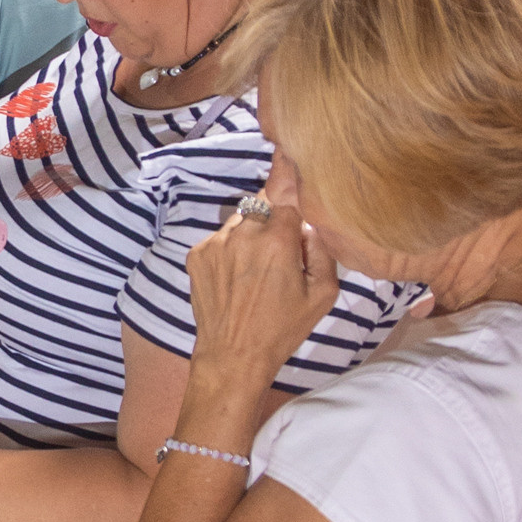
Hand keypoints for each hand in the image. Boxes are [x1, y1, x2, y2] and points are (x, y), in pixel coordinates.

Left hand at [184, 193, 339, 387]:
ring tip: (258, 267)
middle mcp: (243, 233)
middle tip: (282, 246)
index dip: (293, 182)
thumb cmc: (283, 328)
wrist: (232, 356)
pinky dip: (231, 248)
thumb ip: (323, 248)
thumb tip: (312, 223)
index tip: (293, 166)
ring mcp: (215, 242)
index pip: (288, 191)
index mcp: (278, 239)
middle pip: (263, 203)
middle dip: (275, 216)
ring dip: (252, 232)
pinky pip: (221, 237)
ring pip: (241, 219)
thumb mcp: (323, 293)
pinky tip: (238, 276)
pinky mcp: (197, 254)